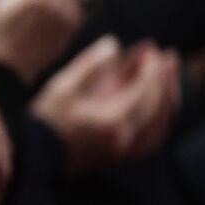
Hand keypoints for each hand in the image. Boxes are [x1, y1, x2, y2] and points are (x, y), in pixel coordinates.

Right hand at [32, 36, 181, 174]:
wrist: (35, 161)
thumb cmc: (45, 123)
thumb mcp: (61, 88)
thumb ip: (90, 64)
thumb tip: (113, 43)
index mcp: (112, 120)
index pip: (146, 91)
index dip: (152, 68)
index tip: (151, 49)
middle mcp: (126, 138)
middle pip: (160, 105)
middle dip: (166, 78)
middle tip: (168, 56)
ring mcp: (128, 150)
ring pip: (162, 121)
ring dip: (168, 96)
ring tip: (167, 75)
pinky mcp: (125, 157)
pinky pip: (155, 136)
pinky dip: (161, 116)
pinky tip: (159, 102)